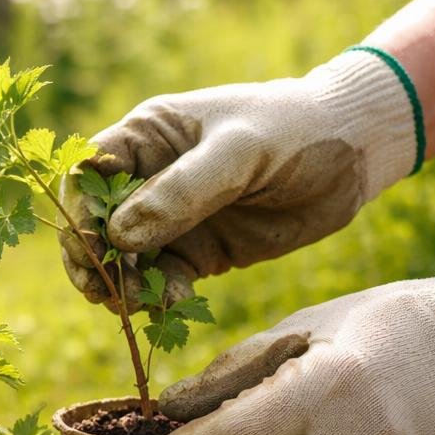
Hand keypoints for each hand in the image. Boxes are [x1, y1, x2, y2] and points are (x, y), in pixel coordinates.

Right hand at [58, 51, 417, 308]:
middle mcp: (148, 178)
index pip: (86, 174)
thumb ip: (182, 191)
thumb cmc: (297, 131)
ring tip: (139, 303)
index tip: (93, 245)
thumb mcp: (241, 151)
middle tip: (105, 291)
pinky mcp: (198, 253)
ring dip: (121, 286)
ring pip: (121, 261)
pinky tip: (174, 303)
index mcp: (146, 137)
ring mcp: (171, 219)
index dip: (79, 211)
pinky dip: (157, 297)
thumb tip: (119, 236)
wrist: (356, 154)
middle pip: (93, 224)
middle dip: (92, 259)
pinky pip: (159, 281)